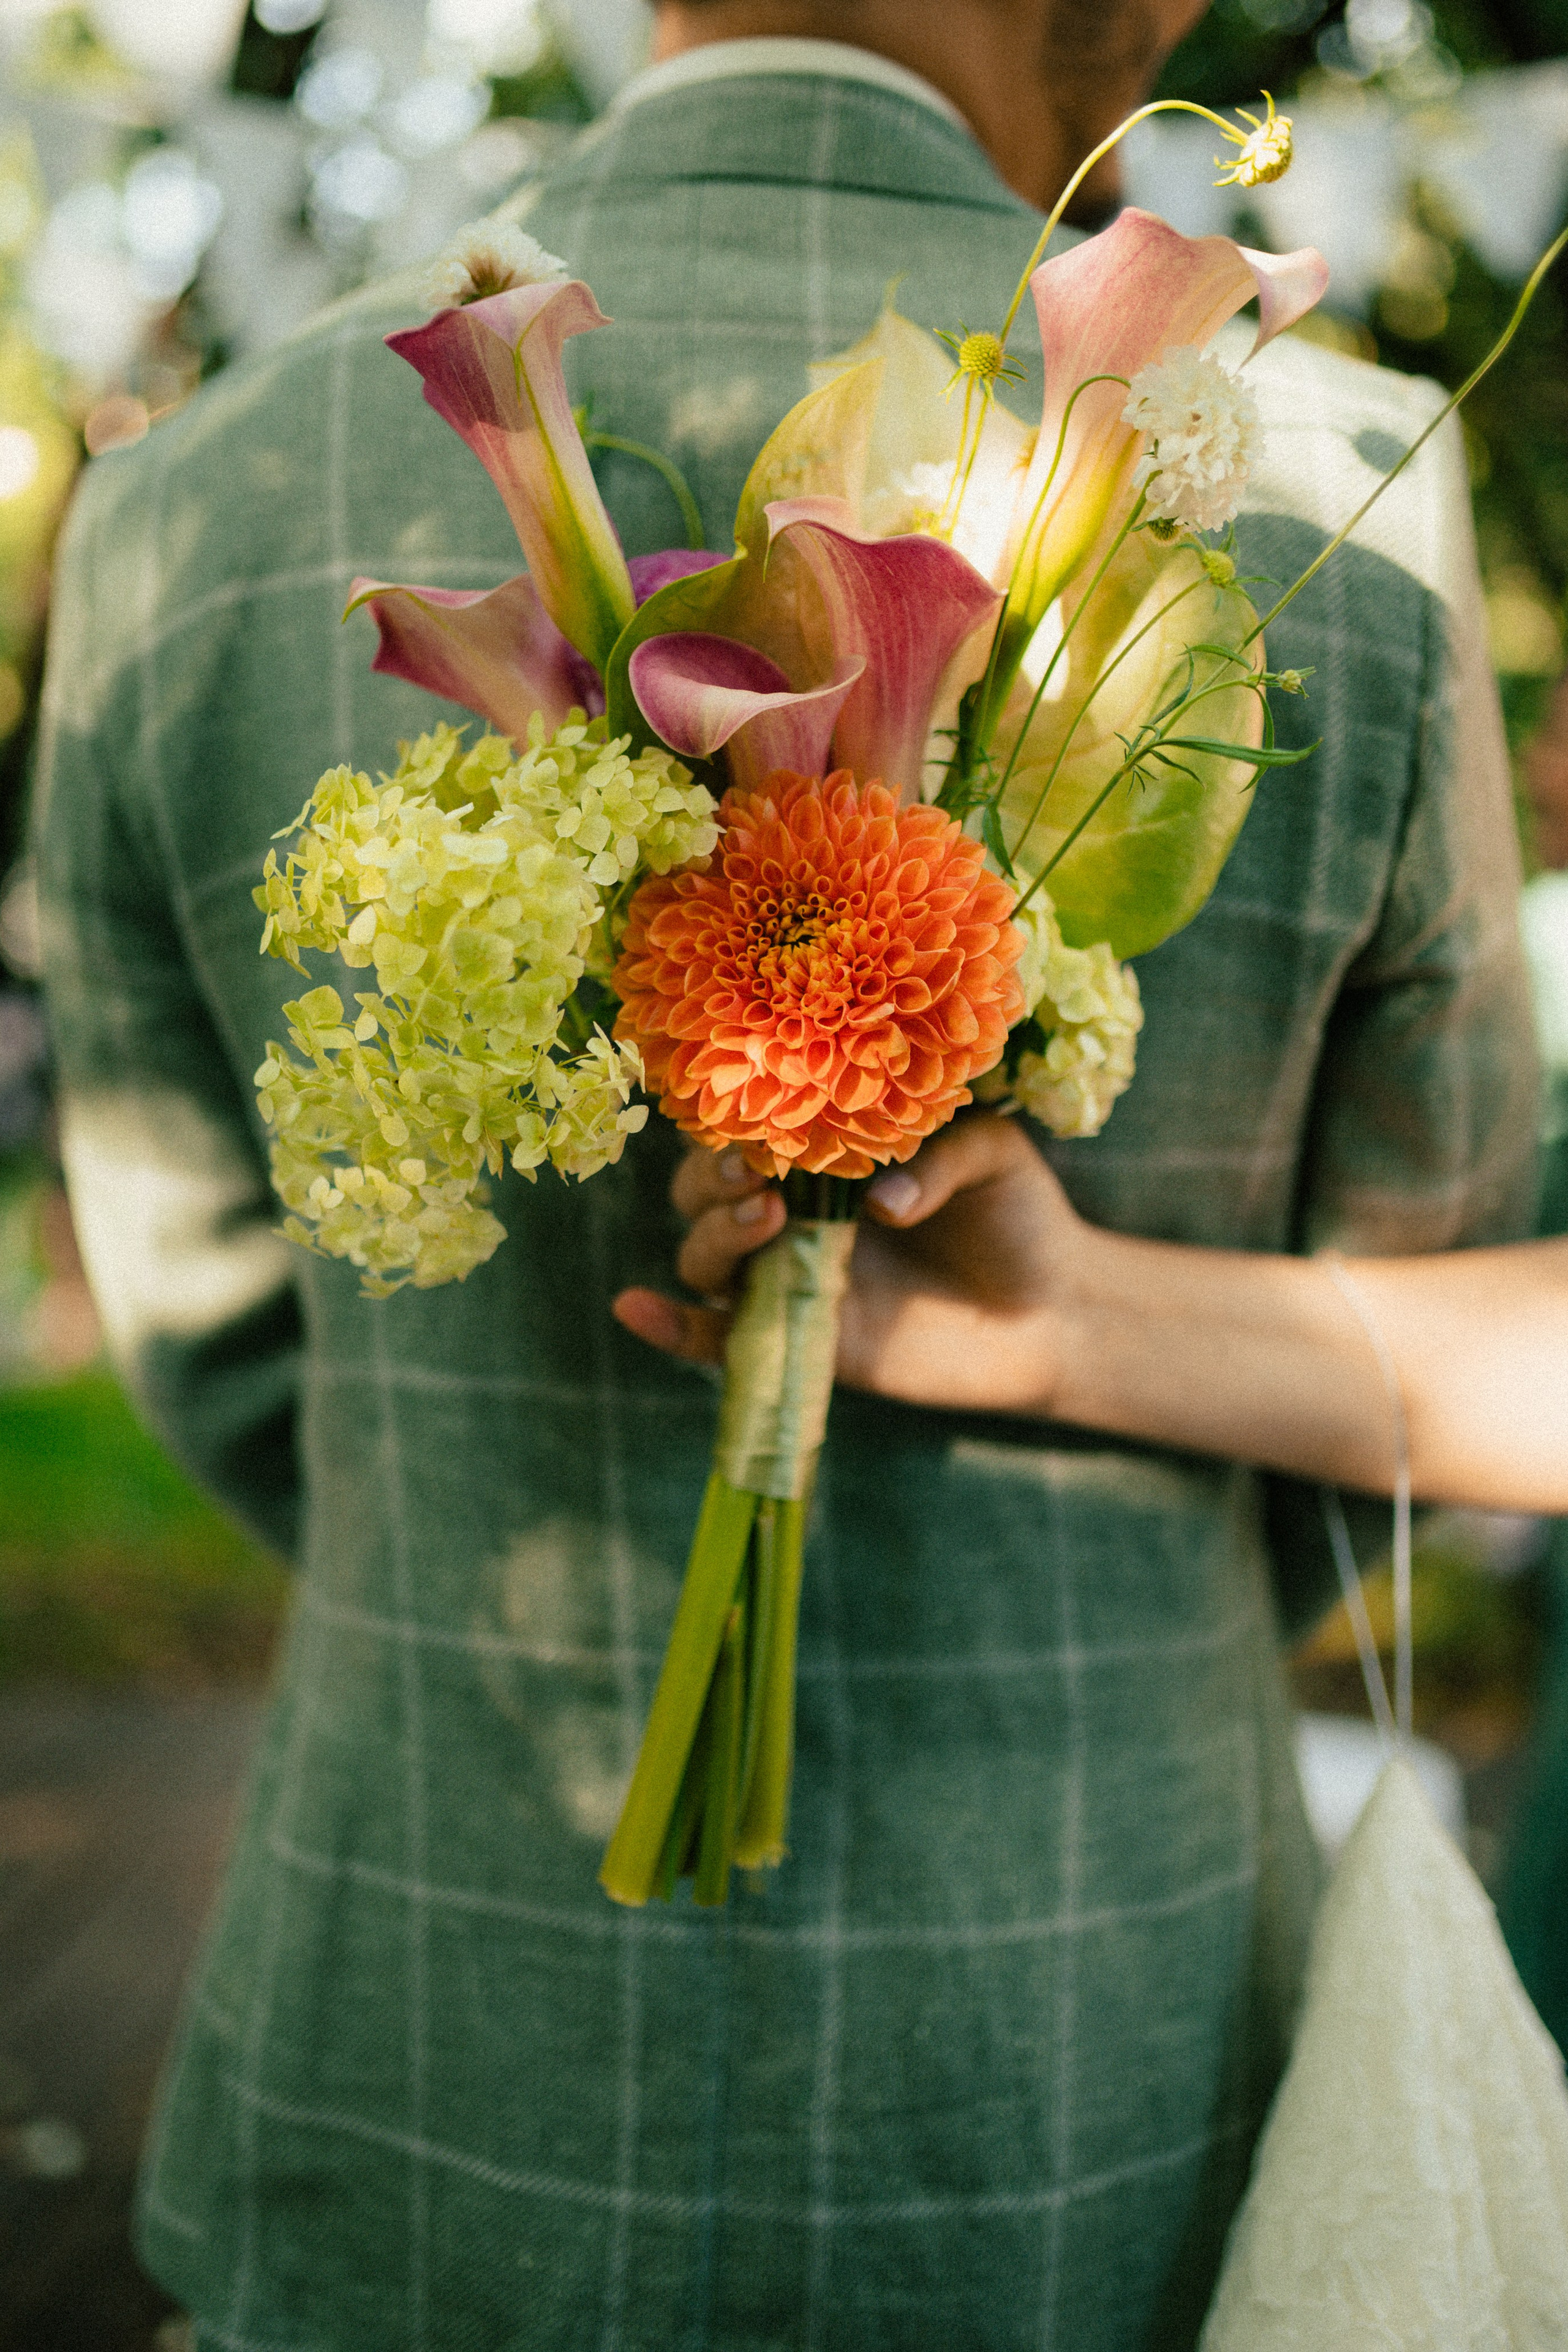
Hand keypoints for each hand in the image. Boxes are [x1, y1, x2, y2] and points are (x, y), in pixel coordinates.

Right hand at [611, 1115, 1086, 1417]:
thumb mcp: (993, 1158)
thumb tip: (881, 1200)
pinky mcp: (799, 1342)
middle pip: (703, 1191)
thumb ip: (940, 1161)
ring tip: (768, 1219)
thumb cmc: (1017, 1216)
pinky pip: (715, 1339)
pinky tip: (634, 1308)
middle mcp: (791, 1215)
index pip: (747, 1127)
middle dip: (714, 1177)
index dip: (737, 1119)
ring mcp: (789, 1280)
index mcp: (824, 1156)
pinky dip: (669, 1327)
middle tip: (759, 1171)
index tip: (762, 1116)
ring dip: (714, 1236)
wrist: (1055, 1311)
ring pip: (704, 1255)